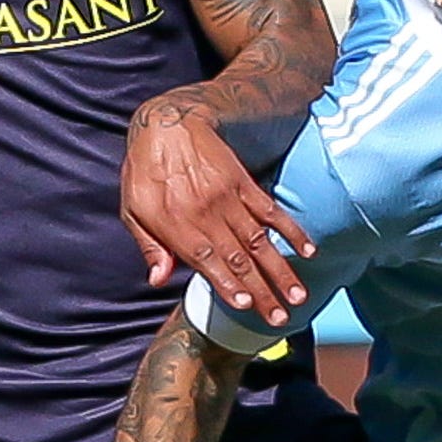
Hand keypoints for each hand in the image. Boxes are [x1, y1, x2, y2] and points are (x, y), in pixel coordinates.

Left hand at [123, 99, 313, 322]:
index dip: (228, 284)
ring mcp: (229, 199)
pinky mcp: (244, 184)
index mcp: (178, 225)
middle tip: (280, 318)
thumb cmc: (144, 172)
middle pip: (239, 259)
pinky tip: (308, 249)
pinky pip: (271, 211)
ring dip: (280, 269)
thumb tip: (157, 280)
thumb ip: (149, 246)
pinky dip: (291, 230)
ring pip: (259, 240)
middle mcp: (207, 215)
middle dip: (262, 291)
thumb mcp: (132, 210)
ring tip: (298, 295)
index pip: (208, 261)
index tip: (247, 306)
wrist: (167, 123)